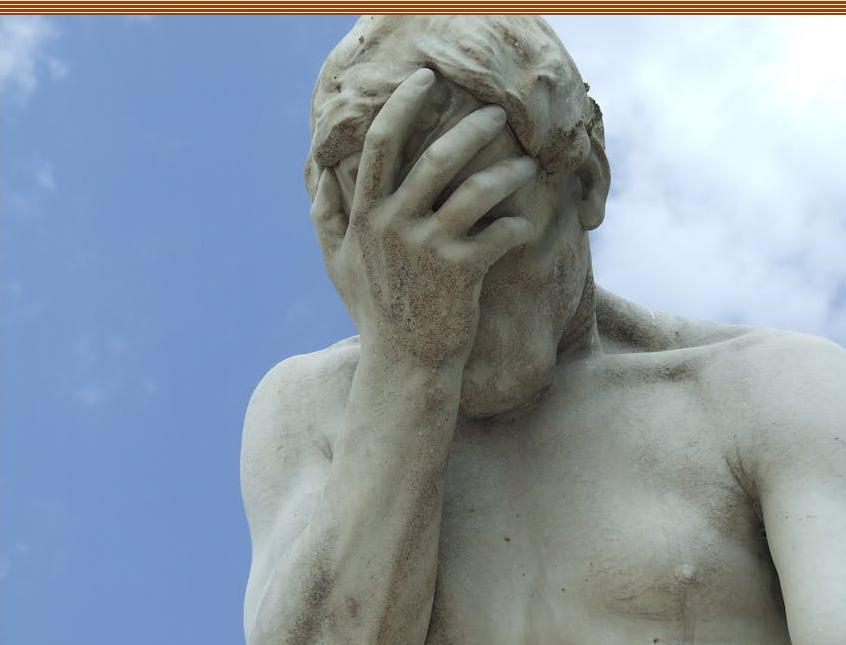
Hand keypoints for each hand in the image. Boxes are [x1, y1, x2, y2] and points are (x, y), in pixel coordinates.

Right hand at [311, 69, 538, 366]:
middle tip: (497, 112)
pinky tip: (527, 220)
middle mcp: (394, 225)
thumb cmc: (375, 310)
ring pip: (476, 191)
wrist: (405, 364)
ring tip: (528, 164)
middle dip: (471, 126)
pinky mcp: (462, 273)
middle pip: (437, 157)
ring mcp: (428, 249)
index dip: (403, 104)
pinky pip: (501, 232)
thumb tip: (317, 176)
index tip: (426, 79)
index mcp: (366, 215)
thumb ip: (325, 217)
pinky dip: (519, 222)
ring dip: (508, 171)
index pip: (381, 144)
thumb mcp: (339, 264)